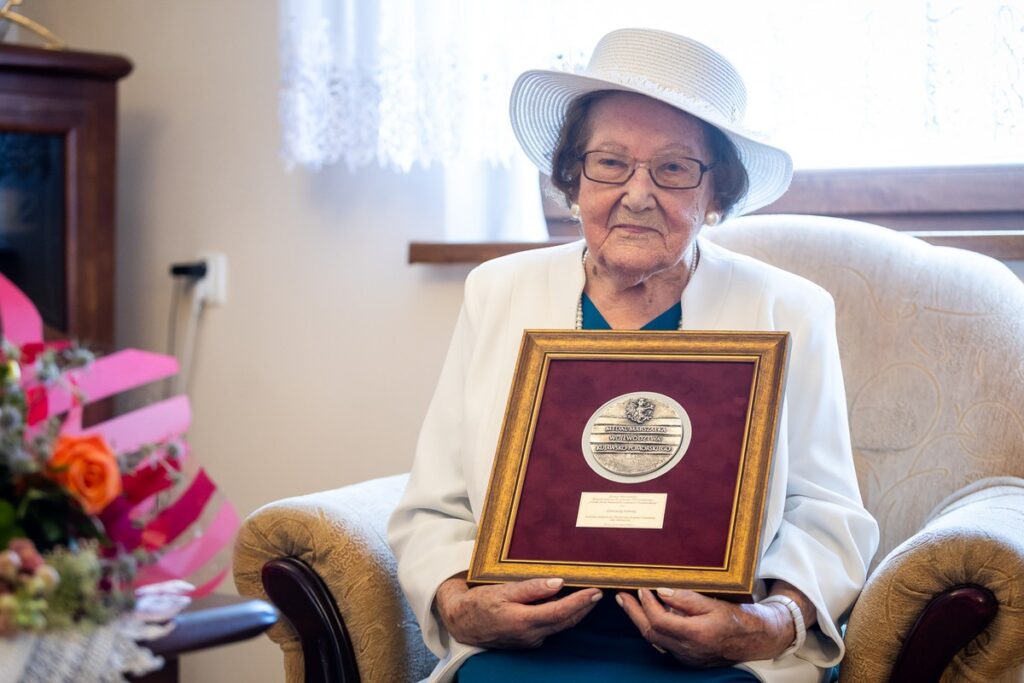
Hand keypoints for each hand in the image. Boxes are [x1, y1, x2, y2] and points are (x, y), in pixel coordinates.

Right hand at [435, 573, 601, 648]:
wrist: (462, 622)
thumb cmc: (479, 603)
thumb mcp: (503, 590)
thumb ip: (532, 587)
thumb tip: (558, 583)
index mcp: (524, 621)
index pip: (560, 612)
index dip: (580, 602)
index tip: (595, 592)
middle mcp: (530, 635)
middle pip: (565, 622)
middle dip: (584, 608)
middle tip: (598, 592)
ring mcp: (530, 640)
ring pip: (559, 626)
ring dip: (575, 612)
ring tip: (587, 596)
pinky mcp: (527, 639)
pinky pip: (550, 627)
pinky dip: (561, 616)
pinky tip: (564, 604)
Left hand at [617, 587, 795, 664]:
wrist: (755, 640)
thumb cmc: (737, 618)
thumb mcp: (714, 603)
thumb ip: (686, 598)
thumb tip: (661, 591)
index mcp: (695, 635)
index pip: (660, 621)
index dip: (646, 604)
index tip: (641, 588)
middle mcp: (688, 650)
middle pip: (651, 633)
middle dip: (634, 613)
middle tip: (621, 596)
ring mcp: (686, 656)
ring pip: (654, 640)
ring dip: (640, 620)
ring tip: (628, 603)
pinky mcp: (687, 657)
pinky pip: (663, 644)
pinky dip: (652, 628)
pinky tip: (646, 616)